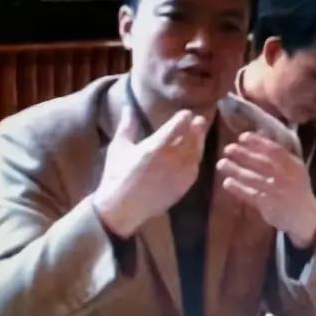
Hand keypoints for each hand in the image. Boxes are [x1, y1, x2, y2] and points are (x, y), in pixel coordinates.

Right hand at [91, 107, 208, 238]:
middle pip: (191, 138)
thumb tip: (129, 107)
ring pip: (196, 153)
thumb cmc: (117, 175)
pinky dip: (196, 159)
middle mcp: (172, 159)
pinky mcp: (183, 187)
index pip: (178, 126)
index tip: (186, 113)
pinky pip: (195, 169)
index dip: (184, 117)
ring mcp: (180, 174)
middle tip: (199, 120)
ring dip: (199, 142)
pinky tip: (194, 155)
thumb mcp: (118, 147)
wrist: (121, 208)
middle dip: (196, 128)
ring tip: (197, 135)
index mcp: (155, 147)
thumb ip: (127, 126)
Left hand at [217, 131, 315, 248]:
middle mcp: (286, 177)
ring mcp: (277, 192)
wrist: (306, 216)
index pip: (274, 150)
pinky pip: (250, 195)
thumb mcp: (293, 168)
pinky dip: (238, 188)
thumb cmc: (296, 187)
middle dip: (243, 154)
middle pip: (261, 163)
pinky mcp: (269, 206)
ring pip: (253, 179)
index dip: (257, 142)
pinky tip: (227, 182)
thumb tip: (260, 132)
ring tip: (221, 164)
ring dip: (235, 170)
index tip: (242, 137)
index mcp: (293, 164)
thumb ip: (278, 152)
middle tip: (227, 149)